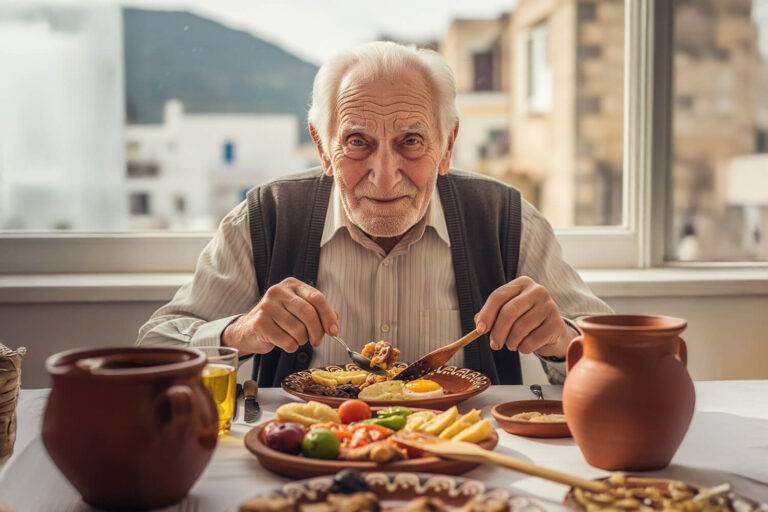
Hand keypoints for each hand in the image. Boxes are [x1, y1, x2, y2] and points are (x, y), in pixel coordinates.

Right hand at [222, 277, 337, 354]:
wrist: (249, 329)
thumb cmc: (280, 320)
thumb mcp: (300, 311)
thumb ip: (319, 313)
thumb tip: (334, 324)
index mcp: (292, 285)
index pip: (317, 298)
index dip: (328, 316)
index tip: (334, 331)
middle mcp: (278, 291)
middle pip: (308, 313)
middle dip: (317, 331)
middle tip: (317, 341)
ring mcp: (267, 306)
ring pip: (298, 330)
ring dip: (302, 340)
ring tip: (296, 339)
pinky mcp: (259, 323)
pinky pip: (286, 341)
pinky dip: (291, 347)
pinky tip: (285, 343)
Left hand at [474, 276, 574, 357]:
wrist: (551, 332)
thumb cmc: (524, 320)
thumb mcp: (506, 313)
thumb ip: (490, 315)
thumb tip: (479, 324)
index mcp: (522, 283)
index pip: (498, 296)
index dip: (486, 314)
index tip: (479, 330)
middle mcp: (537, 291)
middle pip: (509, 312)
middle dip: (497, 332)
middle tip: (494, 345)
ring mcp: (549, 306)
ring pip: (520, 328)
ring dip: (511, 342)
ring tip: (512, 344)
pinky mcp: (556, 324)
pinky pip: (532, 340)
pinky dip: (524, 348)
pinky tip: (524, 346)